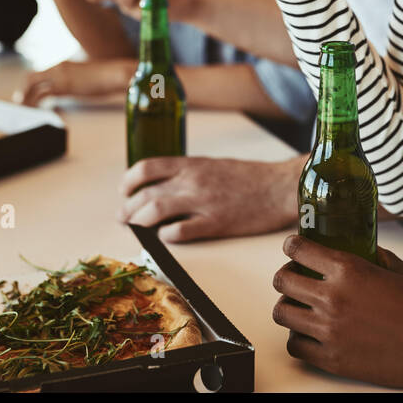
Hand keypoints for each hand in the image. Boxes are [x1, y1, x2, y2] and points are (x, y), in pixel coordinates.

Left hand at [17, 58, 134, 105]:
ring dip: (26, 98)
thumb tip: (75, 89)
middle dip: (23, 90)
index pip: (41, 73)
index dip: (32, 85)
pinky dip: (35, 102)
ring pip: (33, 85)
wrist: (114, 74)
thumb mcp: (87, 77)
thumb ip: (76, 81)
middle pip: (31, 77)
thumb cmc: (106, 77)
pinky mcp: (64, 87)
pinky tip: (35, 110)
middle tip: (19, 102)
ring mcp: (60, 76)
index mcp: (63, 65)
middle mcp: (58, 68)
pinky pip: (42, 95)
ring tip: (23, 108)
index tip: (28, 94)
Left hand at [119, 155, 301, 241]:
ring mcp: (203, 203)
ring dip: (140, 222)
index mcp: (192, 165)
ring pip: (157, 212)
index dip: (129, 181)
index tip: (125, 192)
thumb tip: (163, 185)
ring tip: (136, 229)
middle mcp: (192, 182)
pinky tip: (165, 238)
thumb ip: (188, 173)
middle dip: (128, 208)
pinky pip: (180, 231)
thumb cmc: (250, 177)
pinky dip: (166, 236)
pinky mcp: (215, 224)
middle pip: (146, 194)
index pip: (146, 168)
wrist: (280, 187)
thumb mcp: (214, 165)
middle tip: (123, 218)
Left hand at [271, 237, 402, 387]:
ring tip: (299, 307)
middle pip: (283, 281)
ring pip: (282, 313)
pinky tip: (308, 333)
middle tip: (295, 277)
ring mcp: (329, 330)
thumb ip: (375, 256)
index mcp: (348, 270)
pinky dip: (297, 337)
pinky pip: (295, 346)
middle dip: (286, 275)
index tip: (293, 248)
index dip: (292, 246)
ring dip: (288, 306)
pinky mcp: (331, 358)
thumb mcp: (400, 269)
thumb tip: (363, 250)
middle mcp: (332, 298)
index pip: (299, 250)